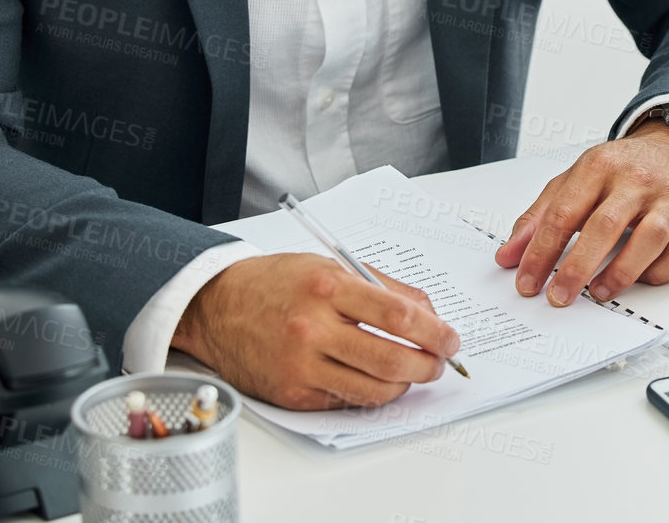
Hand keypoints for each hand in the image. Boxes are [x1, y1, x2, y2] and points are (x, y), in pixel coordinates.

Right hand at [171, 253, 461, 409]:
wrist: (218, 306)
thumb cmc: (277, 282)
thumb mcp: (330, 267)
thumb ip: (382, 288)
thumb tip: (428, 314)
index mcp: (327, 287)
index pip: (397, 315)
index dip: (433, 331)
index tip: (450, 338)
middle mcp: (313, 328)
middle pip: (391, 359)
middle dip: (428, 365)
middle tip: (439, 362)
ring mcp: (301, 365)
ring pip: (373, 389)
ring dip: (405, 385)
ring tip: (412, 373)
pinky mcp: (293, 394)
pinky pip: (346, 400)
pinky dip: (370, 393)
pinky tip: (376, 380)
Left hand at [493, 119, 668, 306]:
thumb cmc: (626, 168)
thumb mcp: (577, 179)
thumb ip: (540, 215)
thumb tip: (509, 254)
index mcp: (599, 166)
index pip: (563, 212)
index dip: (540, 251)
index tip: (527, 281)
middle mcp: (636, 180)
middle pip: (603, 225)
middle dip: (576, 267)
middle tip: (558, 296)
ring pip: (649, 238)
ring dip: (621, 272)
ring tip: (598, 292)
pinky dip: (662, 271)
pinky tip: (643, 278)